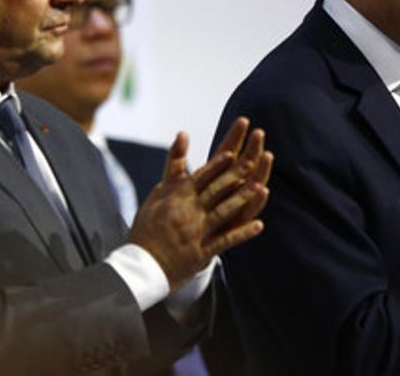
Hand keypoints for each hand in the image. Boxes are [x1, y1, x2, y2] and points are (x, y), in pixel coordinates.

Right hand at [128, 117, 273, 288]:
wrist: (140, 266)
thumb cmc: (149, 226)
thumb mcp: (158, 193)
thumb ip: (174, 165)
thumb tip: (183, 134)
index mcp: (177, 198)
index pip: (200, 178)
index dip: (217, 164)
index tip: (232, 151)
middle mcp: (187, 213)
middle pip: (215, 191)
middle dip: (235, 175)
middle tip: (253, 161)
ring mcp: (196, 233)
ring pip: (222, 213)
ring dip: (241, 200)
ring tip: (259, 188)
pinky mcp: (201, 253)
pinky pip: (224, 242)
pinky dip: (241, 233)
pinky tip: (258, 225)